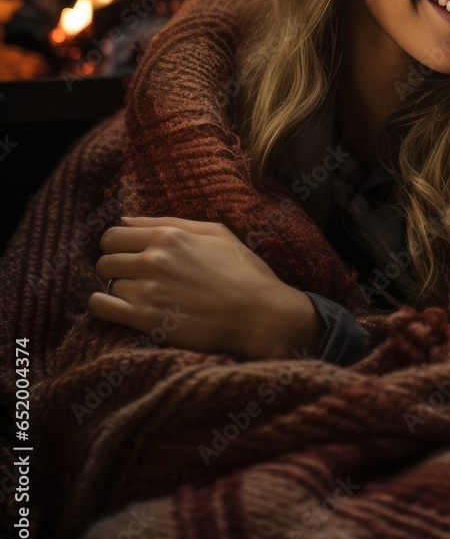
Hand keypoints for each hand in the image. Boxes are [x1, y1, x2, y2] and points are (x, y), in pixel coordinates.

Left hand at [89, 215, 322, 359]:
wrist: (259, 314)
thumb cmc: (244, 271)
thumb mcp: (216, 233)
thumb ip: (168, 222)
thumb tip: (125, 219)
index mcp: (170, 236)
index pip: (113, 235)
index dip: (118, 246)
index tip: (130, 256)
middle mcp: (154, 259)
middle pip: (105, 260)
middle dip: (118, 268)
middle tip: (139, 279)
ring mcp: (148, 290)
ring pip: (108, 285)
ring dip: (122, 291)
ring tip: (146, 297)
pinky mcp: (146, 319)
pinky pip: (101, 308)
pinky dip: (103, 307)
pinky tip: (121, 309)